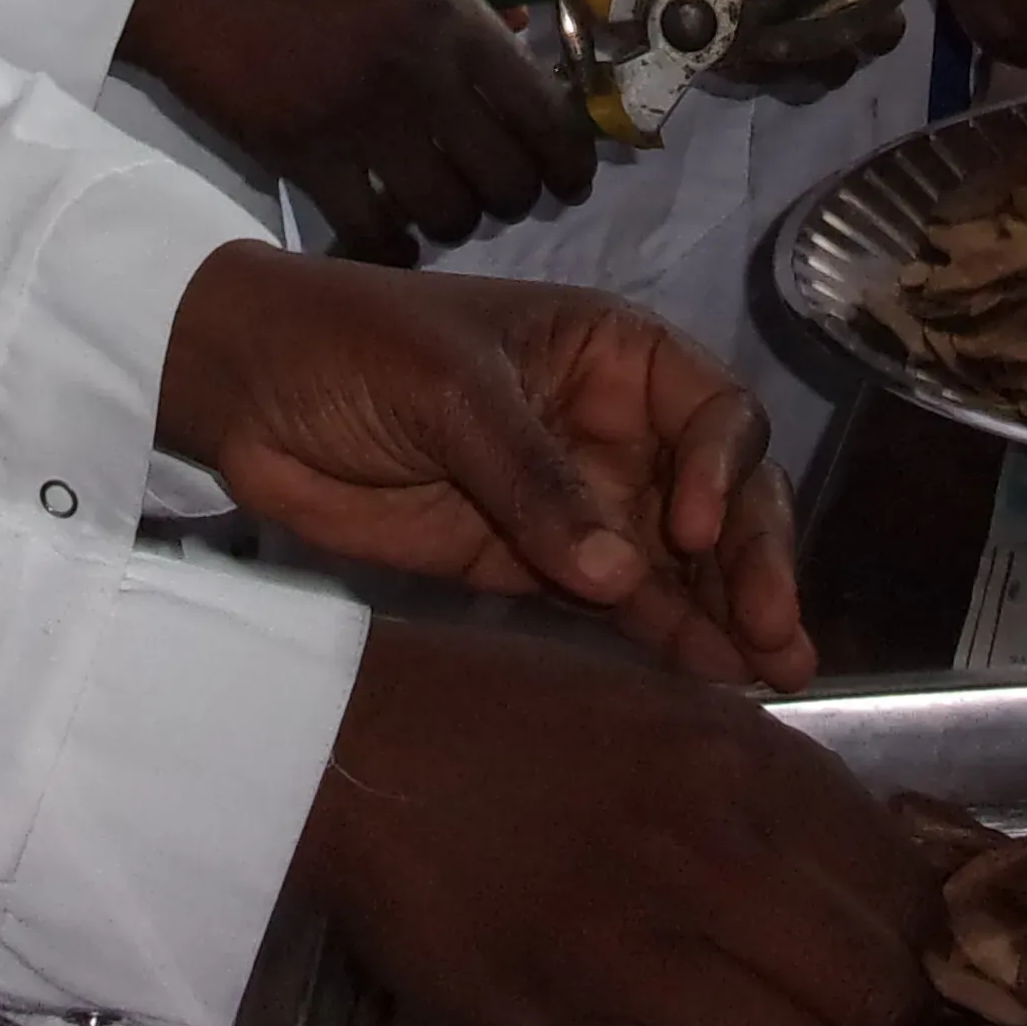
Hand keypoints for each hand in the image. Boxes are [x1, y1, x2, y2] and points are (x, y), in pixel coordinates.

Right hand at [120, 0, 596, 262]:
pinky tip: (390, 232)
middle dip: (519, 195)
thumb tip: (519, 17)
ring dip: (455, 220)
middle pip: (507, 179)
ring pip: (447, 216)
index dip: (572, 159)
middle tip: (504, 189)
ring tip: (444, 203)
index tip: (569, 175)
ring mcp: (360, 124)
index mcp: (450, 11)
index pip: (545, 112)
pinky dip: (391, 246)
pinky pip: (372, 234)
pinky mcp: (302, 159)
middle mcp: (418, 76)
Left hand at [156, 247, 806, 686]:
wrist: (248, 391)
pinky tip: (713, 678)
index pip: (711, 409)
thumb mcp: (450, 389)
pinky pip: (617, 604)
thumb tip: (622, 573)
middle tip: (779, 632)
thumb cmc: (355, 347)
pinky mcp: (530, 565)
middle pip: (715, 493)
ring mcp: (576, 501)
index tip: (689, 526)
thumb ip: (533, 478)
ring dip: (728, 611)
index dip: (721, 468)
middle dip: (751, 558)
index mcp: (609, 354)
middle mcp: (612, 426)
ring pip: (678, 561)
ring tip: (776, 674)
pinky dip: (665, 638)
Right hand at [291, 621, 931, 1025]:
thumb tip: (869, 891)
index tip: (878, 977)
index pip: (910, 893)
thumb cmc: (515, 722)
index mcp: (750, 763)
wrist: (356, 742)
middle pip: (879, 996)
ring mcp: (638, 948)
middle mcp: (715, 851)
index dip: (912, 953)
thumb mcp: (672, 712)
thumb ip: (774, 791)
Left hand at [456, 0, 902, 107]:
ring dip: (798, 55)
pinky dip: (749, 71)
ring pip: (814, 58)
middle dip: (849, 28)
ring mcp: (753, 13)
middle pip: (862, 19)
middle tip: (806, 22)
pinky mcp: (707, 51)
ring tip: (753, 34)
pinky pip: (753, 75)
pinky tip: (720, 50)